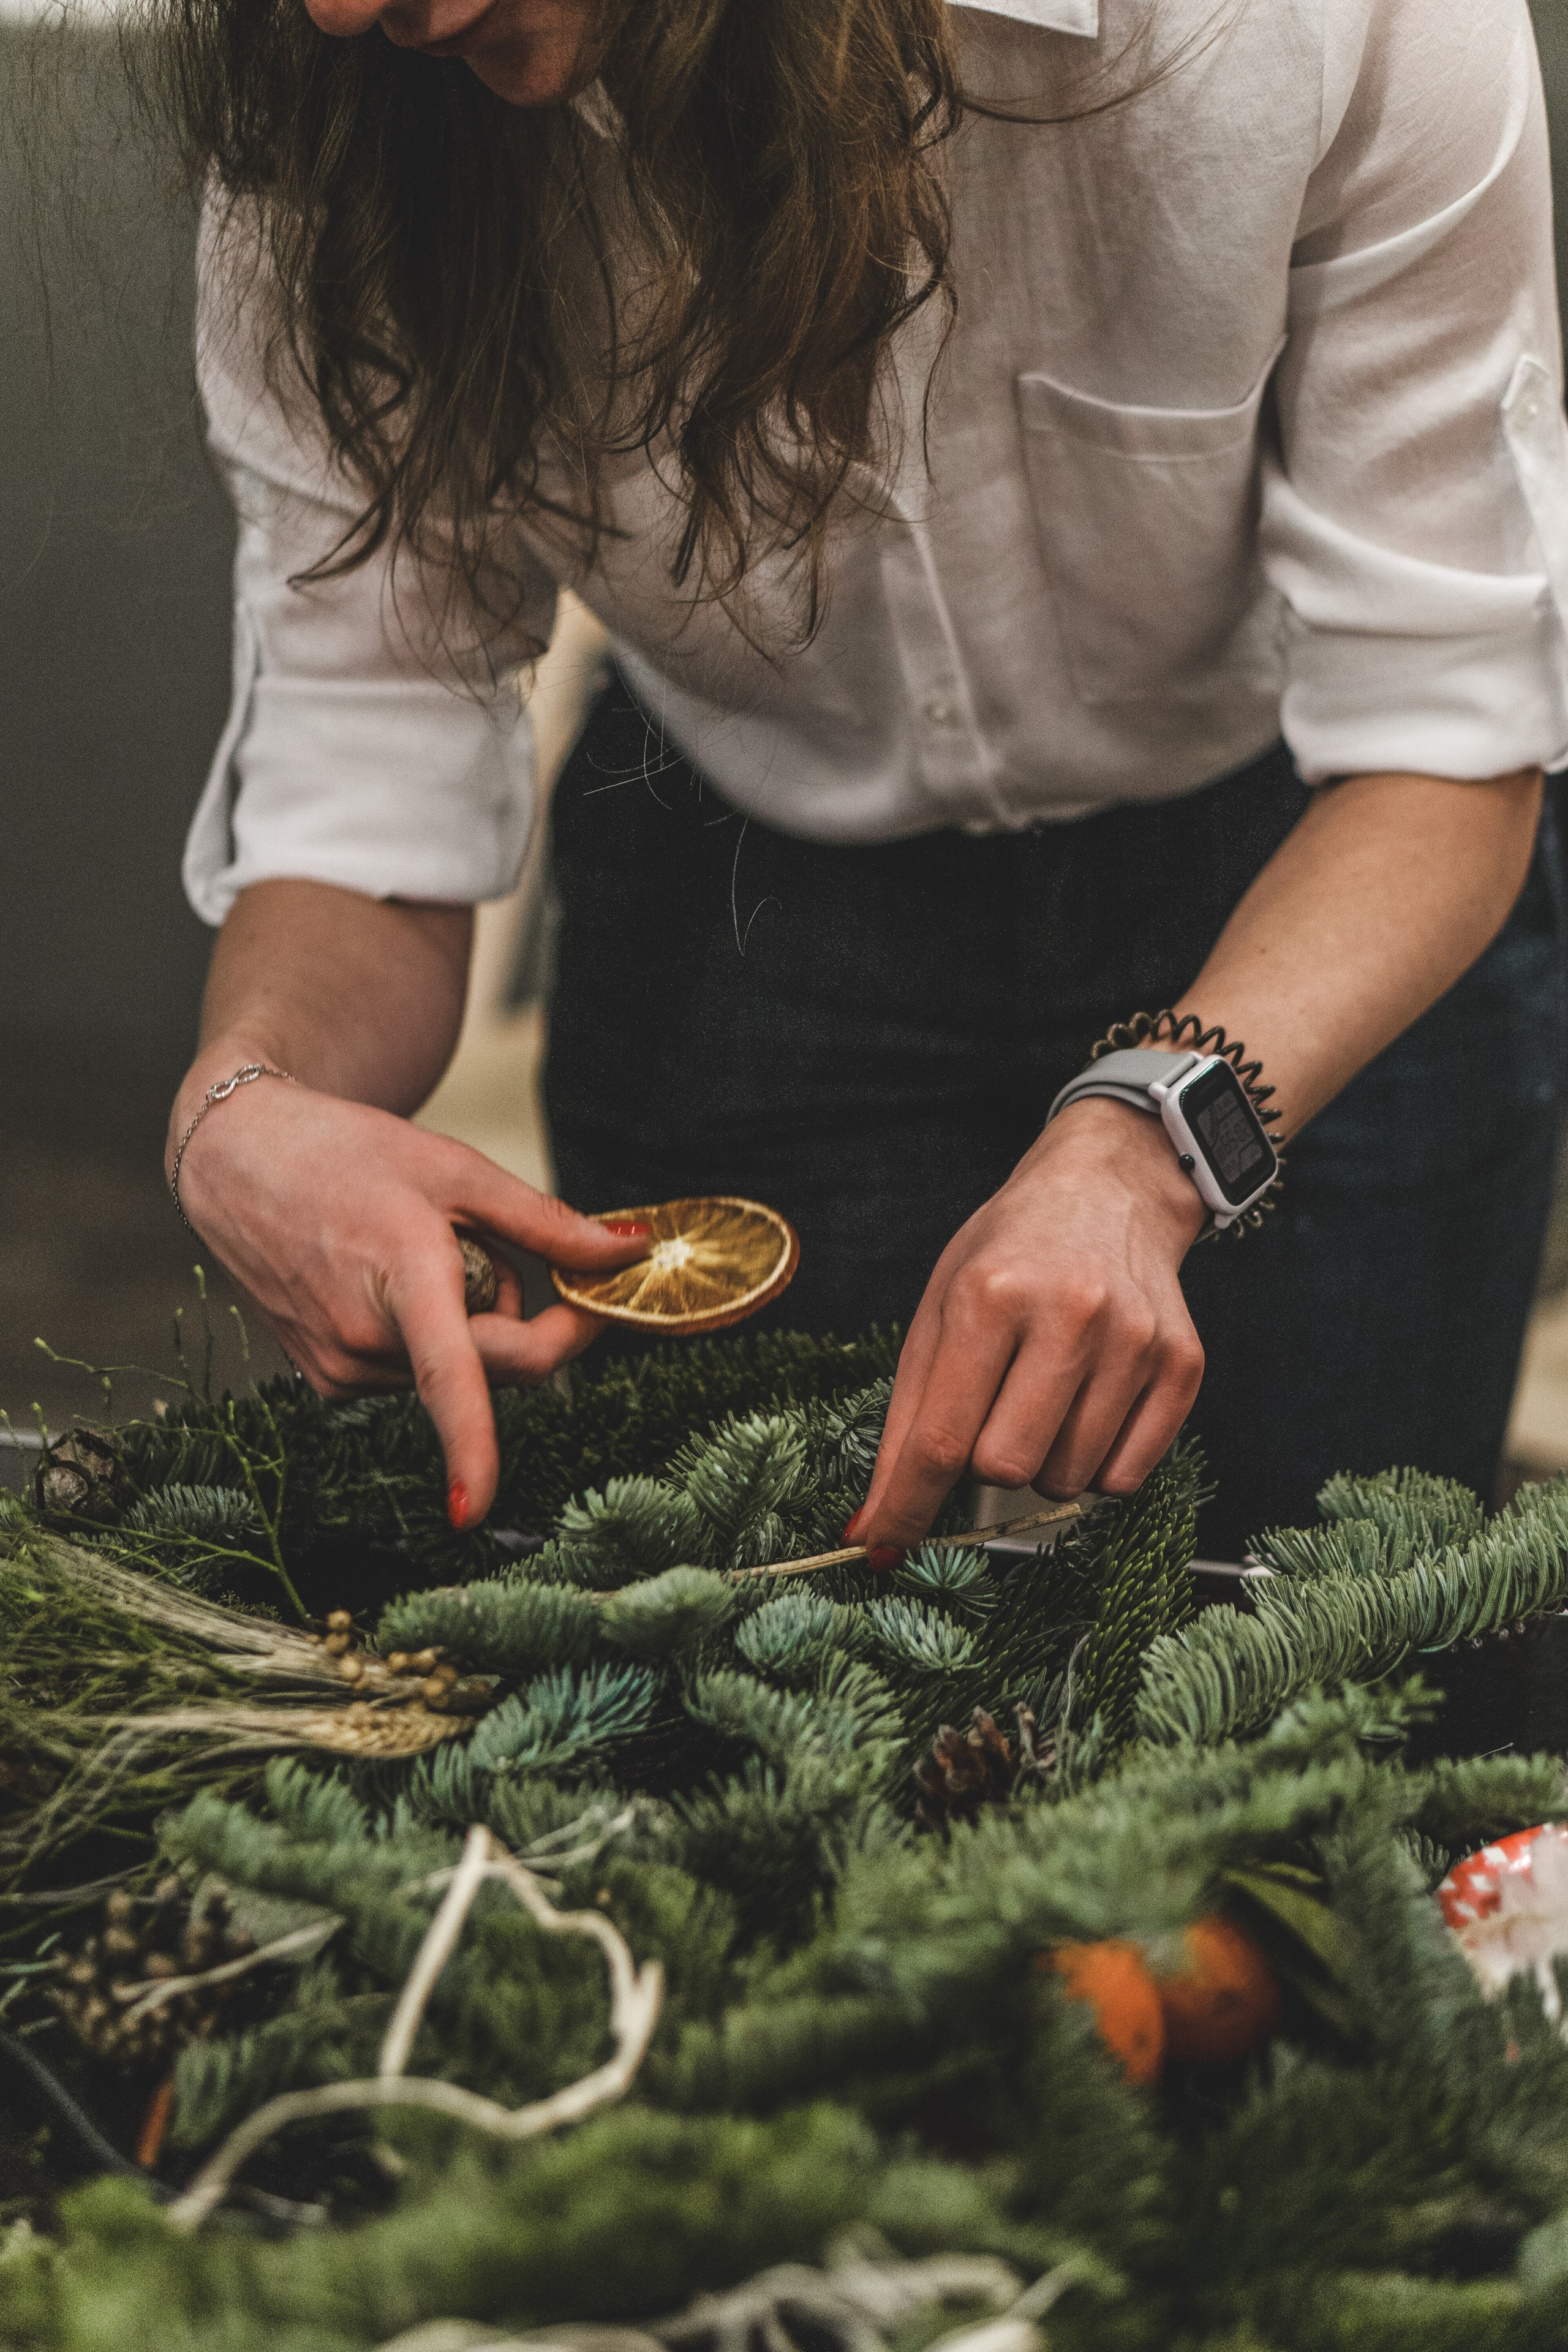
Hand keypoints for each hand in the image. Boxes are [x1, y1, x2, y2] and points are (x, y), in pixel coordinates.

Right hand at [167, 1058, 649, 1525]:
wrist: (241, 1161)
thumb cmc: (348, 1153)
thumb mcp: (458, 1170)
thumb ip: (549, 1223)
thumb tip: (630, 1250)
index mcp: (402, 1279)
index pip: (447, 1380)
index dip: (469, 1450)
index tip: (474, 1512)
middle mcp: (364, 1341)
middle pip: (495, 1369)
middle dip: (534, 1322)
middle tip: (528, 1252)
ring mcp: (340, 1369)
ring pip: (461, 1373)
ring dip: (476, 1324)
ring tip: (428, 1253)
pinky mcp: (328, 1380)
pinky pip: (418, 1375)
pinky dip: (433, 1338)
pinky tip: (393, 1281)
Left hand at [858, 1099, 1208, 1557]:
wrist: (1108, 1192)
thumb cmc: (1012, 1253)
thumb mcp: (939, 1310)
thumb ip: (907, 1420)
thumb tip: (876, 1525)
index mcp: (991, 1294)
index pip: (941, 1440)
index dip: (906, 1507)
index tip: (882, 1545)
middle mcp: (1070, 1314)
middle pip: (1005, 1468)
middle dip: (984, 1462)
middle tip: (992, 1411)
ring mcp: (1134, 1340)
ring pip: (1068, 1480)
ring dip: (1043, 1462)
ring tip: (1044, 1396)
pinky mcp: (1183, 1363)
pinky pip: (1126, 1477)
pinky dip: (1097, 1463)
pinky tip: (1089, 1405)